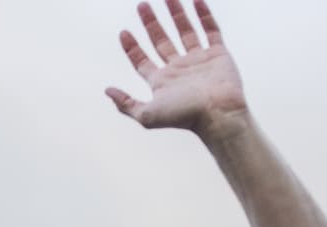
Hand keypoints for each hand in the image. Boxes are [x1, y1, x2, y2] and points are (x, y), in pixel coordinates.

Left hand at [105, 0, 246, 139]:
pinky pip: (211, 30)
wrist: (218, 114)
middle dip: (151, 23)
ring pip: (185, 31)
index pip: (142, 61)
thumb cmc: (184, 116)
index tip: (124, 32)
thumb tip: (108, 91)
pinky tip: (195, 0)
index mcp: (162, 82)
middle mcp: (179, 70)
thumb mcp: (147, 114)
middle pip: (161, 41)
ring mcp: (198, 61)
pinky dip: (204, 15)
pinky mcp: (218, 55)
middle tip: (142, 5)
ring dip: (176, 14)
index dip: (132, 47)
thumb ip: (126, 104)